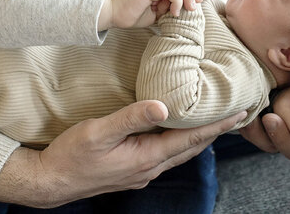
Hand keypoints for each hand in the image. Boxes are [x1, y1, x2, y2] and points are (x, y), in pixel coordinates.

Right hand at [0, 101, 245, 207]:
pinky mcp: (132, 171)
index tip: (239, 113)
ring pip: (179, 152)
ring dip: (199, 138)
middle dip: (215, 131)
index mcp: (147, 157)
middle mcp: (150, 168)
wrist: (50, 182)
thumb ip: (131, 117)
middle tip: (237, 115)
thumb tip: (163, 106)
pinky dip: (180, 142)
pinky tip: (177, 133)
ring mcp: (141, 172)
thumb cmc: (71, 155)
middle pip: (191, 147)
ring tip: (215, 122)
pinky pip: (165, 155)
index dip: (216, 125)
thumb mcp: (99, 131)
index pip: (191, 139)